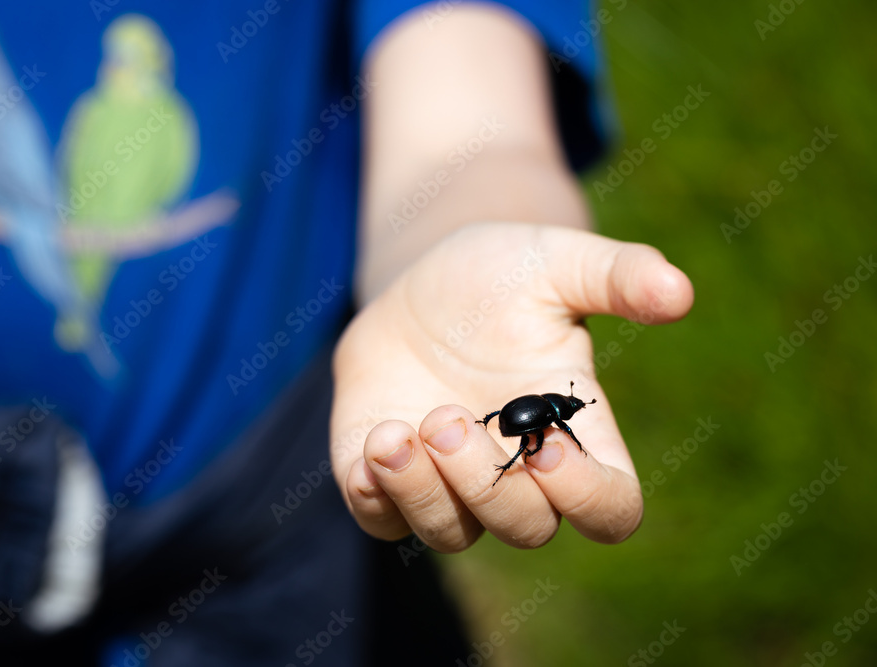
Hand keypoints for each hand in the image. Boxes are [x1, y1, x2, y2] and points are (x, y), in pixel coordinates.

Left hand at [330, 221, 692, 550]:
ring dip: (423, 493)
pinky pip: (382, 520)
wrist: (420, 283)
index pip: (610, 508)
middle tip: (449, 417)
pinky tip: (375, 441)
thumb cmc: (500, 274)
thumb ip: (617, 275)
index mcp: (571, 432)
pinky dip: (374, 496)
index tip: (546, 449)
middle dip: (486, 484)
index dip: (586, 498)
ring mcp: (449, 481)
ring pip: (451, 534)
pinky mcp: (388, 476)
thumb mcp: (556, 260)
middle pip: (524, 528)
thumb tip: (678, 293)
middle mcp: (516, 471)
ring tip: (397, 431)